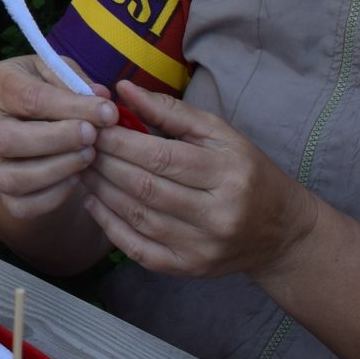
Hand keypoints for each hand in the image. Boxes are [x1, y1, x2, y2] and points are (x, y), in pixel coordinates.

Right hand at [0, 54, 115, 219]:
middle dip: (56, 140)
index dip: (72, 107)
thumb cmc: (44, 90)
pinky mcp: (0, 192)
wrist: (26, 121)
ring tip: (88, 156)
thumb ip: (77, 83)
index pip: (29, 98)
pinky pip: (23, 205)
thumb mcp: (56, 73)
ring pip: (12, 179)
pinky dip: (55, 195)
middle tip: (92, 136)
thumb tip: (101, 100)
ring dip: (58, 169)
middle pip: (7, 140)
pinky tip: (76, 176)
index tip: (108, 113)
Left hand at [78, 80, 314, 277]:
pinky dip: (109, 226)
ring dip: (101, 190)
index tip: (92, 125)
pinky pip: (139, 250)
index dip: (119, 141)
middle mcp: (217, 214)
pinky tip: (93, 202)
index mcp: (227, 174)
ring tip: (81, 167)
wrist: (281, 231)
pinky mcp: (189, 269)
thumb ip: (170, 111)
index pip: (160, 157)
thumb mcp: (219, 133)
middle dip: (104, 163)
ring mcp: (202, 247)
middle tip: (78, 144)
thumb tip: (123, 88)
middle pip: (144, 187)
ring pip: (137, 217)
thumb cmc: (247, 172)